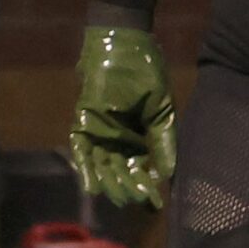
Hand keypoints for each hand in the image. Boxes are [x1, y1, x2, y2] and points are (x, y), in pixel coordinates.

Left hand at [69, 26, 176, 208]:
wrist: (122, 43)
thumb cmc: (146, 72)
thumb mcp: (161, 109)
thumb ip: (163, 141)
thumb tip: (166, 175)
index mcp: (141, 137)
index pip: (143, 169)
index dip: (147, 187)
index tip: (154, 204)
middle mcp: (120, 138)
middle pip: (121, 171)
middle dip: (127, 186)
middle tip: (134, 199)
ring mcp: (100, 131)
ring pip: (102, 164)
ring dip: (108, 181)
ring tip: (116, 196)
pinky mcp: (84, 121)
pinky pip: (81, 149)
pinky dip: (85, 167)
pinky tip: (91, 185)